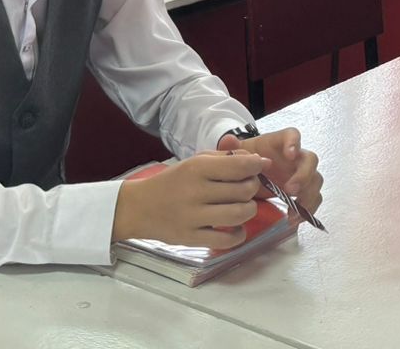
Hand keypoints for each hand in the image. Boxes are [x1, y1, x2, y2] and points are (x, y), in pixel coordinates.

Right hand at [113, 150, 268, 248]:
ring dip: (249, 210)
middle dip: (253, 188)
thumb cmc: (173, 181)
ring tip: (243, 206)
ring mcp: (193, 218)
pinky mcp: (191, 239)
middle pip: (243, 190)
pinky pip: (225, 241)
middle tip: (248, 188)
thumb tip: (260, 161)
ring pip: (239, 214)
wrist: (139, 207)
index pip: (239, 166)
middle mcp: (195, 192)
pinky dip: (238, 235)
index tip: (259, 167)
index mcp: (197, 168)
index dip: (256, 166)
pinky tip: (235, 228)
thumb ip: (226, 159)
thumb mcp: (195, 162)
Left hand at [218, 127, 322, 213]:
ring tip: (292, 212)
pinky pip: (313, 198)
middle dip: (304, 175)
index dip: (294, 143)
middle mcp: (294, 157)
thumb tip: (228, 140)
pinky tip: (293, 219)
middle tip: (290, 190)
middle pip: (310, 160)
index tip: (290, 154)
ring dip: (308, 196)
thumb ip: (232, 147)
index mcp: (279, 143)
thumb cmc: (246, 160)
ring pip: (315, 181)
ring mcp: (300, 174)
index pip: (293, 135)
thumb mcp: (237, 154)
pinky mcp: (302, 191)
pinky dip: (307, 210)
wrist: (248, 175)